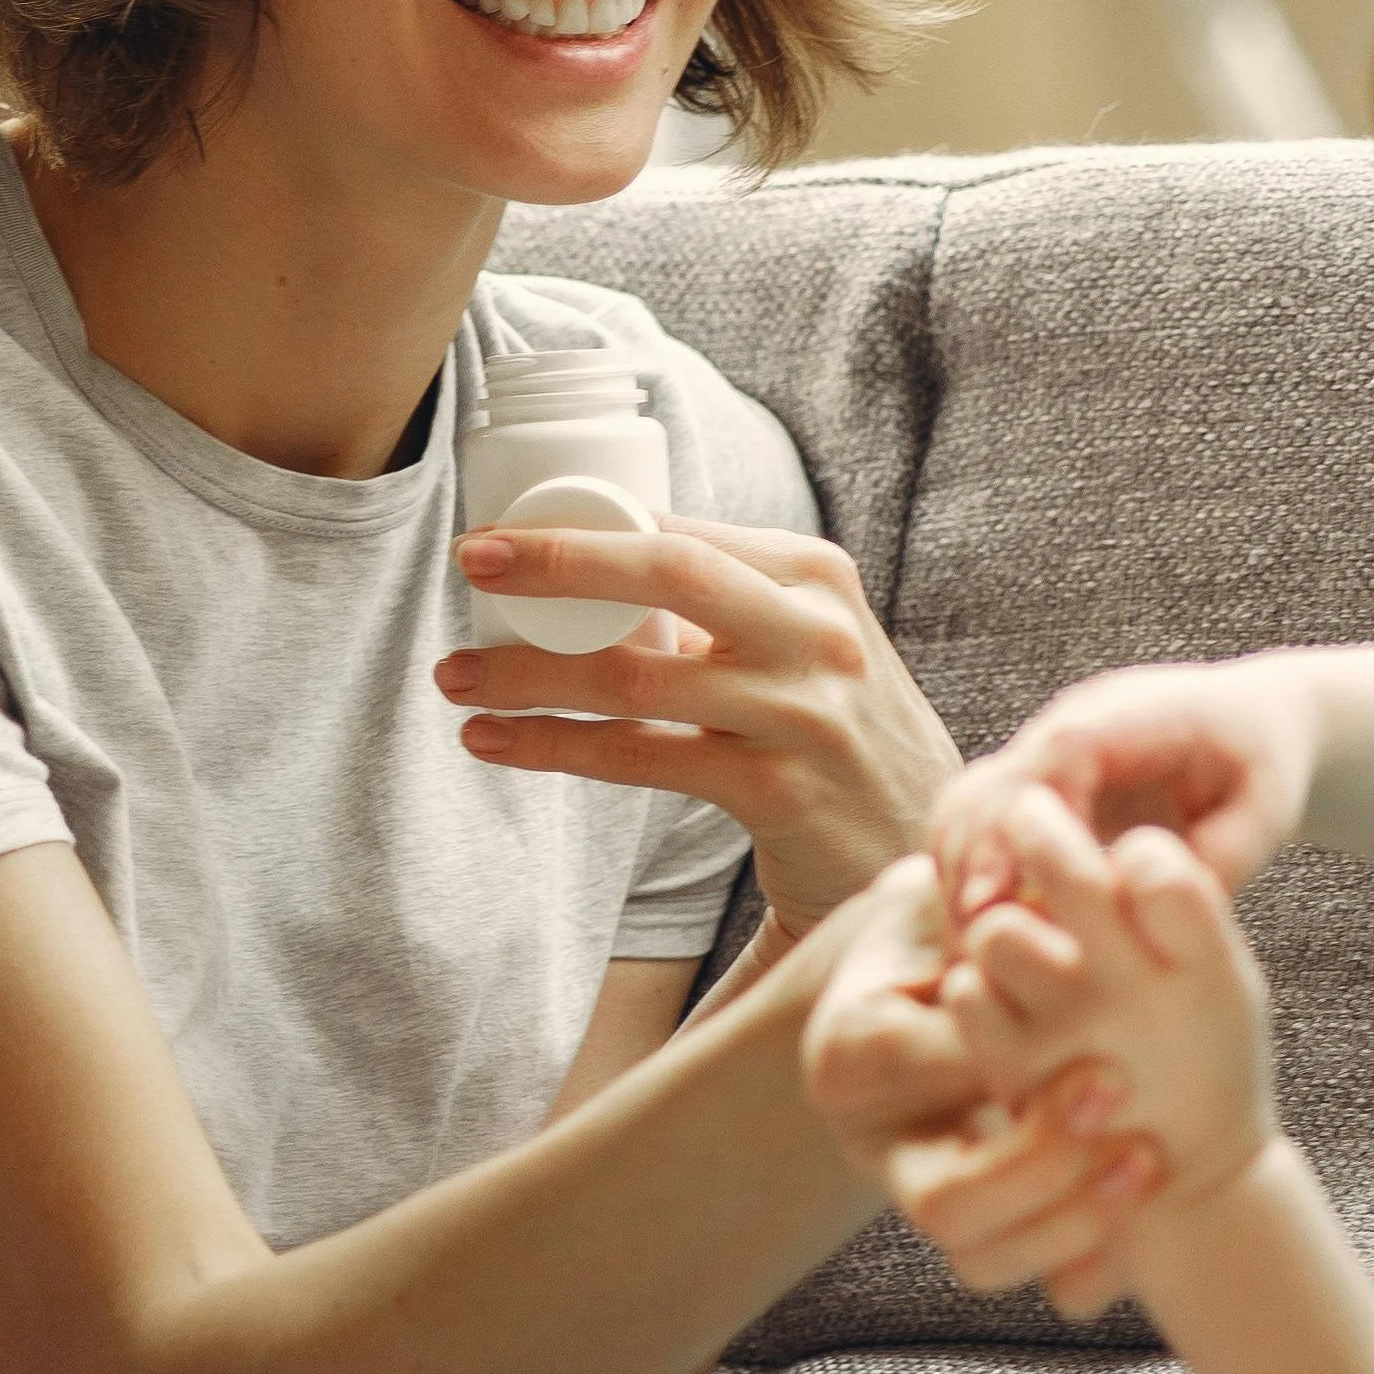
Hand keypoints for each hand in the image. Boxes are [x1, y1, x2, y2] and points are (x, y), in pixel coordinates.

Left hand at [443, 520, 958, 934]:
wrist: (917, 846)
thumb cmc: (831, 734)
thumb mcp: (804, 645)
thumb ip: (726, 603)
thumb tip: (591, 555)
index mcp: (816, 576)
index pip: (682, 534)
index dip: (581, 527)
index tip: (498, 538)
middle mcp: (817, 634)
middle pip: (669, 576)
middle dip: (558, 563)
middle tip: (470, 563)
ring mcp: (801, 714)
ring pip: (637, 677)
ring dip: (528, 675)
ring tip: (456, 678)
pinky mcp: (779, 792)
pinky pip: (641, 758)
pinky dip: (556, 746)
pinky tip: (497, 742)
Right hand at [807, 852, 1167, 1310]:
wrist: (962, 968)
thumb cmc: (961, 917)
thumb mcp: (959, 893)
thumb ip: (978, 902)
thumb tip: (1024, 915)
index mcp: (852, 1047)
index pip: (902, 1065)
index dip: (983, 1051)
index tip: (1066, 1024)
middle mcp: (876, 1138)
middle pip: (943, 1202)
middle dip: (1036, 1163)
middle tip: (1114, 1090)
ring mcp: (929, 1186)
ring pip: (981, 1257)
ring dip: (1070, 1222)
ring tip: (1145, 1160)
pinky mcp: (987, 1221)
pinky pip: (1031, 1275)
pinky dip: (1089, 1263)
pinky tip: (1143, 1211)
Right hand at [930, 657, 1323, 916]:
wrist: (1249, 722)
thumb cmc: (1263, 766)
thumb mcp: (1267, 810)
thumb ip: (1224, 856)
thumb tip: (1156, 912)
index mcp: (1133, 717)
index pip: (1058, 757)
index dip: (1016, 822)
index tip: (994, 897)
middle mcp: (1073, 725)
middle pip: (989, 782)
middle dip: (972, 862)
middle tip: (969, 944)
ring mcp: (1044, 751)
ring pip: (967, 802)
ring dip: (958, 873)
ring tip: (967, 950)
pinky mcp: (1032, 784)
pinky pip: (976, 822)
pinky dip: (966, 875)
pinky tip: (980, 936)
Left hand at [934, 789, 1278, 1211]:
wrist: (1187, 1174)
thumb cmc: (1204, 1047)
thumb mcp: (1226, 977)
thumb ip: (1182, 909)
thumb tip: (1112, 842)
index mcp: (1203, 968)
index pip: (1160, 869)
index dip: (1139, 848)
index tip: (1133, 856)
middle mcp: (1134, 995)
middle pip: (1065, 873)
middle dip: (1040, 825)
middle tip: (1032, 809)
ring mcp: (1067, 1032)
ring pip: (999, 929)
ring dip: (1005, 915)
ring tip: (1026, 928)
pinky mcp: (1013, 1068)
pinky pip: (970, 991)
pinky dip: (980, 981)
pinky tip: (1006, 990)